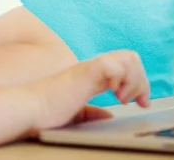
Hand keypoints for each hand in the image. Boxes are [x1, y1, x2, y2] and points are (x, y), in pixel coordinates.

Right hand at [25, 50, 149, 132]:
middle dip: (142, 80)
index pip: (125, 66)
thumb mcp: (76, 114)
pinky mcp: (86, 71)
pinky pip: (114, 66)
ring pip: (128, 58)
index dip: (139, 82)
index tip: (143, 102)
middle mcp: (94, 68)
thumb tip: (108, 116)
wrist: (31, 109)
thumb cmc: (47, 111)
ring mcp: (90, 67)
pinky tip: (114, 94)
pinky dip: (121, 79)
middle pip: (131, 57)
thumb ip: (92, 113)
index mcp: (92, 76)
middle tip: (140, 101)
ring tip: (122, 98)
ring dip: (133, 79)